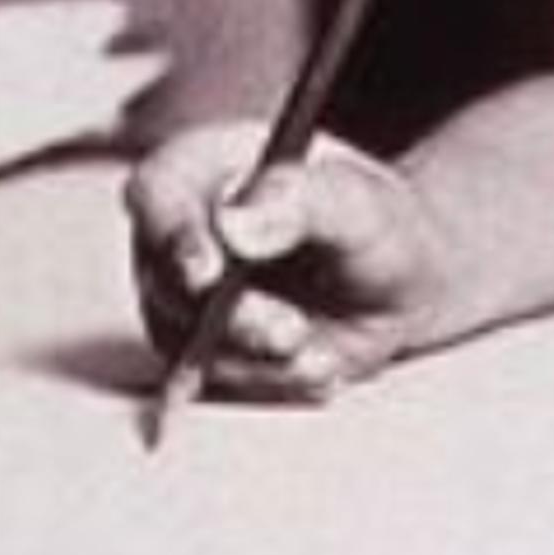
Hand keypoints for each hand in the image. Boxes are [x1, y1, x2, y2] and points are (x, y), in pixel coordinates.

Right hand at [124, 123, 453, 407]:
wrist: (397, 286)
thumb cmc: (369, 224)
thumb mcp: (356, 201)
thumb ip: (300, 201)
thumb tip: (233, 225)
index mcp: (203, 171)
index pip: (156, 194)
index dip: (172, 235)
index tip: (207, 274)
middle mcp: (179, 237)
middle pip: (167, 283)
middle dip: (233, 319)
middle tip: (290, 331)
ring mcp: (185, 301)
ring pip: (192, 346)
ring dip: (263, 358)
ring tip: (318, 348)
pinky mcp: (207, 355)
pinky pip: (225, 383)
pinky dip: (279, 381)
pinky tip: (319, 362)